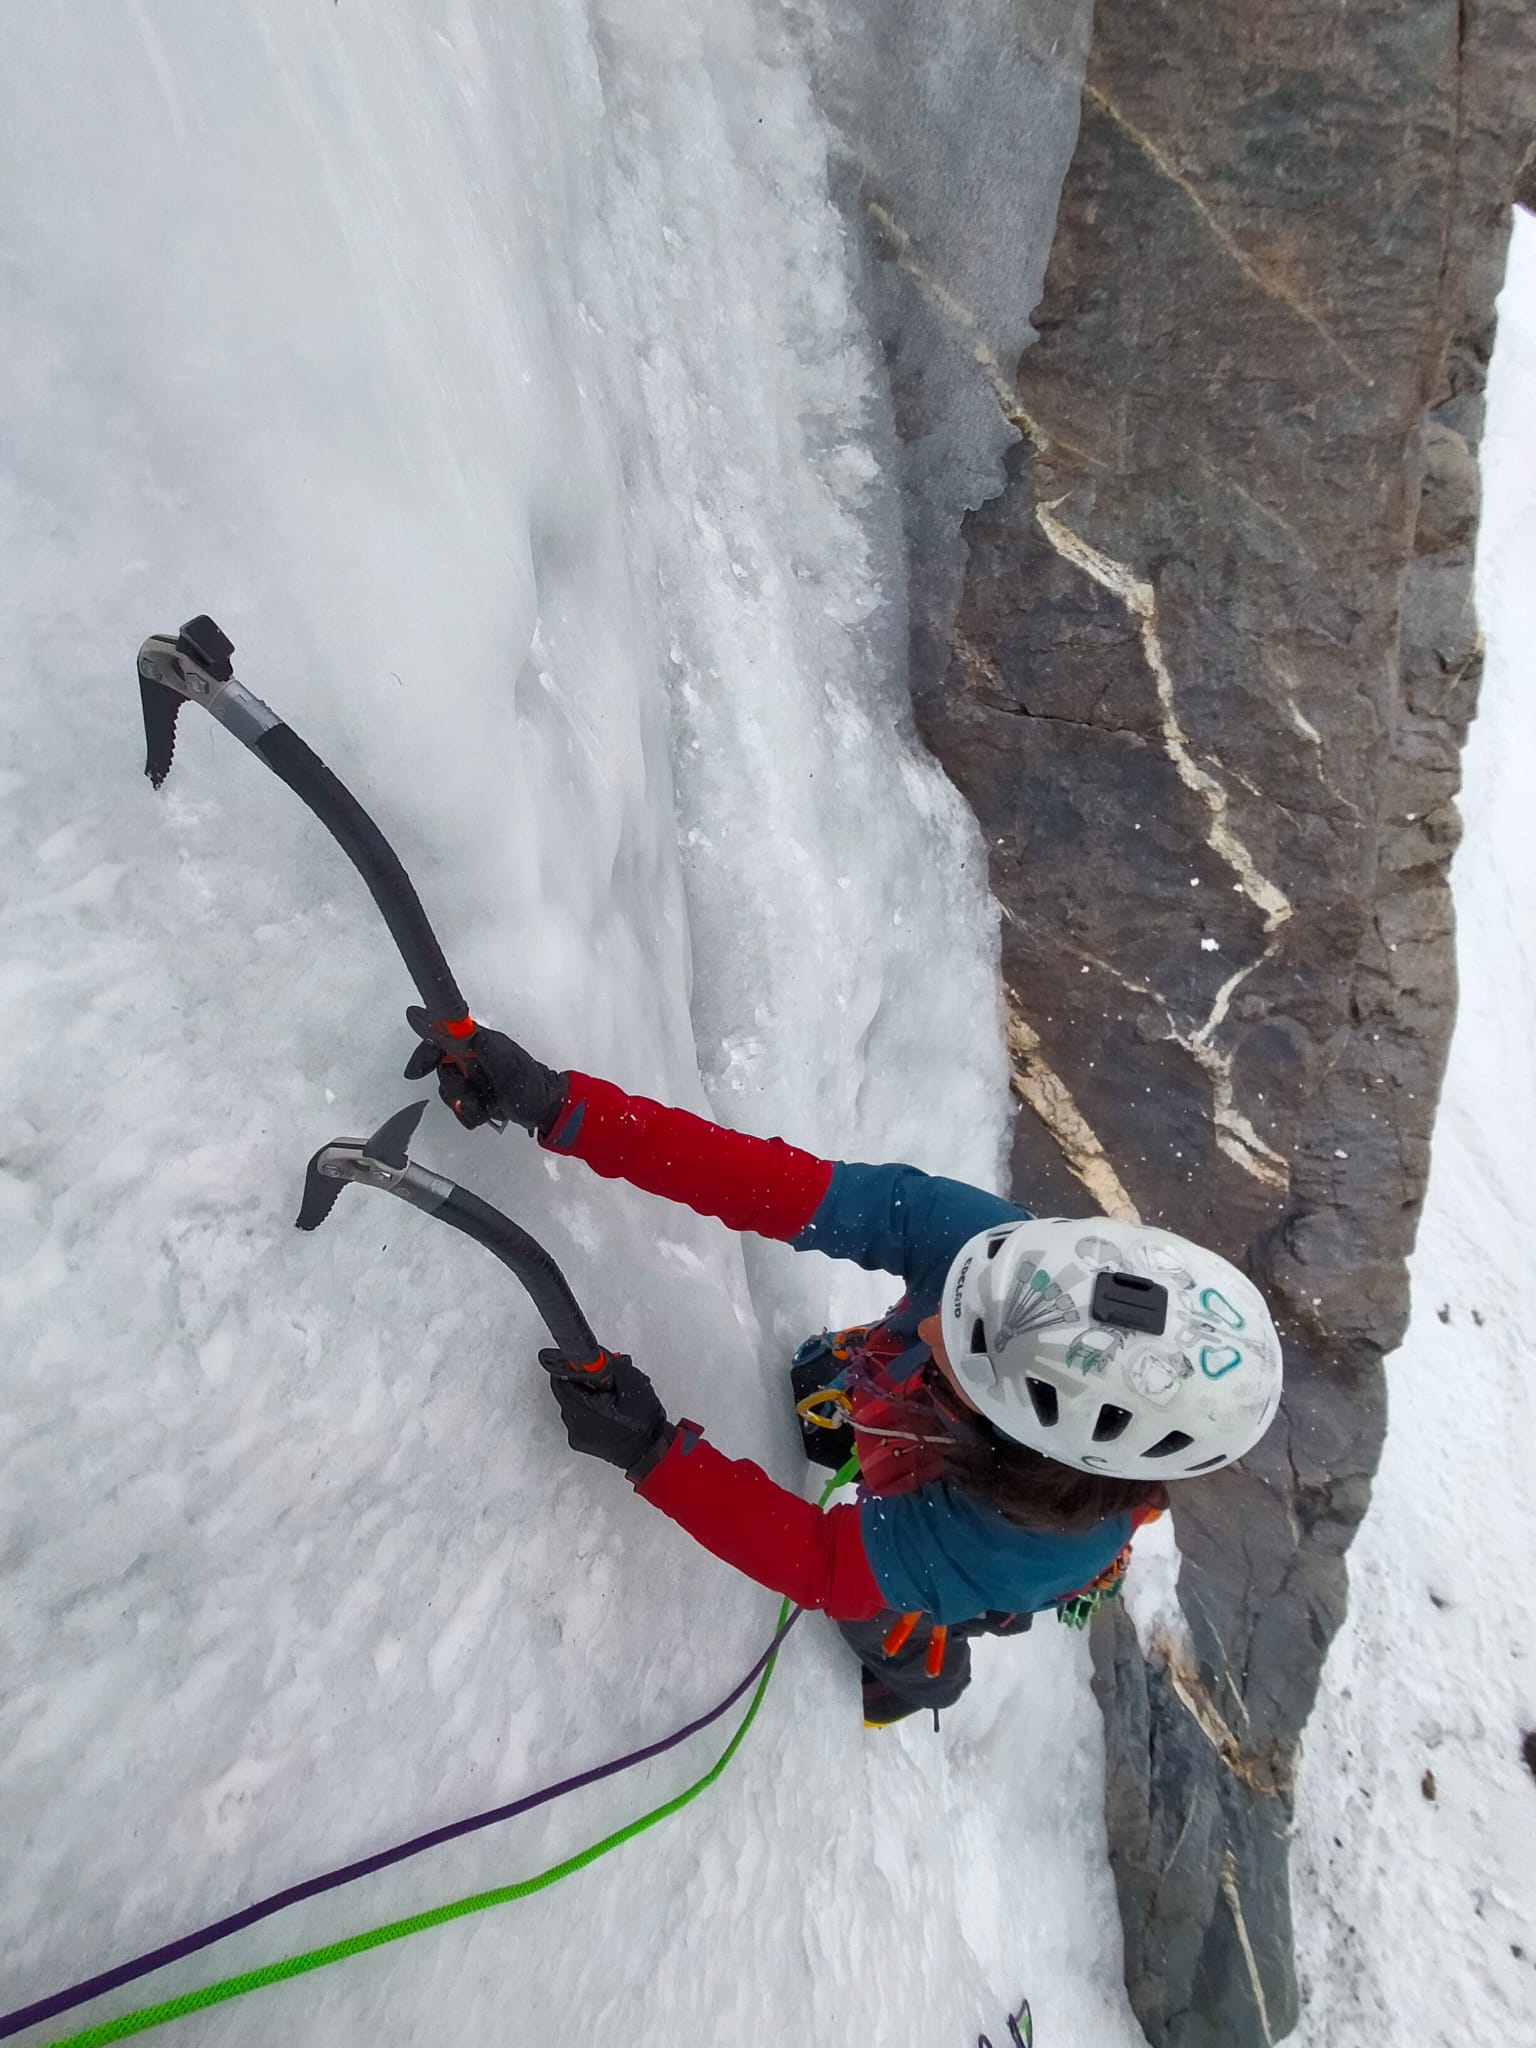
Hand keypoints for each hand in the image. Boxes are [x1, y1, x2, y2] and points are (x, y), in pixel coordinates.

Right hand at [404, 1008, 566, 1133]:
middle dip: (455, 1087)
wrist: (545, 1110)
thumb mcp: (505, 1061)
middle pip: (442, 1071)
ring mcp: (474, 1081)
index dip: (425, 1053)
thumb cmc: (528, 1081)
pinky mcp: (478, 1100)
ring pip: (450, 1093)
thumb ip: (478, 1044)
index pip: (440, 1039)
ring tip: (486, 1105)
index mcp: (477, 1043)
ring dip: (466, 1104)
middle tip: (471, 1094)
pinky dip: (472, 1115)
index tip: (417, 1072)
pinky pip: (461, 1111)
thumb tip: (452, 1022)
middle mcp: (473, 1059)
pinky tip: (488, 1113)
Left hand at [539, 1348, 673, 1480]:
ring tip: (611, 1400)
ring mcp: (576, 1435)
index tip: (584, 1365)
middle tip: (606, 1383)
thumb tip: (595, 1354)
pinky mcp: (580, 1442)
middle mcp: (575, 1423)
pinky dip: (590, 1412)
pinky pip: (578, 1419)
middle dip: (585, 1383)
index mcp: (585, 1408)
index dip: (573, 1369)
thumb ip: (610, 1364)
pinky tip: (608, 1413)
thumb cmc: (642, 1421)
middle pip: (568, 1392)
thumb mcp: (631, 1382)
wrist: (649, 1451)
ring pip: (574, 1405)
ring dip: (588, 1398)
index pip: (561, 1380)